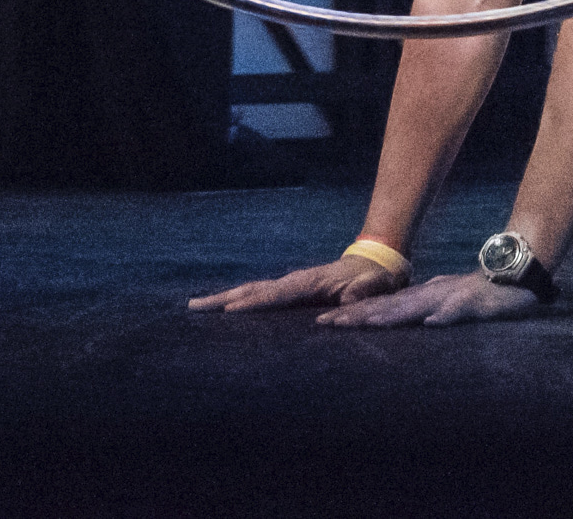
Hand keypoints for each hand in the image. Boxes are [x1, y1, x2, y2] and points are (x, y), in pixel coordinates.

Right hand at [186, 255, 410, 314]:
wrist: (378, 262)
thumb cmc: (379, 280)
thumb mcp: (378, 286)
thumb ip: (365, 291)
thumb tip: (348, 300)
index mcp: (311, 282)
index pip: (277, 294)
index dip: (254, 303)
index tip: (228, 311)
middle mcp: (296, 281)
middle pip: (254, 289)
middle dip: (224, 299)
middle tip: (193, 306)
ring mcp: (292, 284)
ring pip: (252, 290)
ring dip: (225, 299)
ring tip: (196, 306)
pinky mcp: (292, 290)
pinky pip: (260, 294)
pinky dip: (239, 300)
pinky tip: (225, 310)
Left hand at [313, 269, 547, 328]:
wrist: (514, 274)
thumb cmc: (478, 292)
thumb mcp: (444, 303)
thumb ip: (425, 309)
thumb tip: (402, 319)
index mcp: (421, 299)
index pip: (381, 308)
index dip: (353, 315)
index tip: (323, 323)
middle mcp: (429, 297)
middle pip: (388, 307)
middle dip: (356, 316)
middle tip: (325, 325)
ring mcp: (450, 298)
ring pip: (414, 307)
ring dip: (388, 316)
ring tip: (362, 324)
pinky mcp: (473, 303)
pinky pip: (458, 310)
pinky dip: (444, 316)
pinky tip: (430, 323)